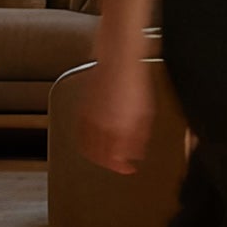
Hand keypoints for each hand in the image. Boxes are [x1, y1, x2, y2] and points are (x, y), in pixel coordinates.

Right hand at [76, 54, 155, 173]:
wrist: (119, 57)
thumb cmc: (135, 81)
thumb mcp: (146, 111)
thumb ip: (139, 135)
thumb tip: (137, 153)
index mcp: (118, 129)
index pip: (116, 159)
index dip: (123, 167)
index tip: (129, 168)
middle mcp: (100, 125)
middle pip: (100, 155)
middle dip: (109, 163)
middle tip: (117, 164)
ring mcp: (89, 117)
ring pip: (86, 145)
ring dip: (95, 154)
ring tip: (103, 156)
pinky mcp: (82, 108)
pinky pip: (80, 130)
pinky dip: (85, 138)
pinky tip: (93, 138)